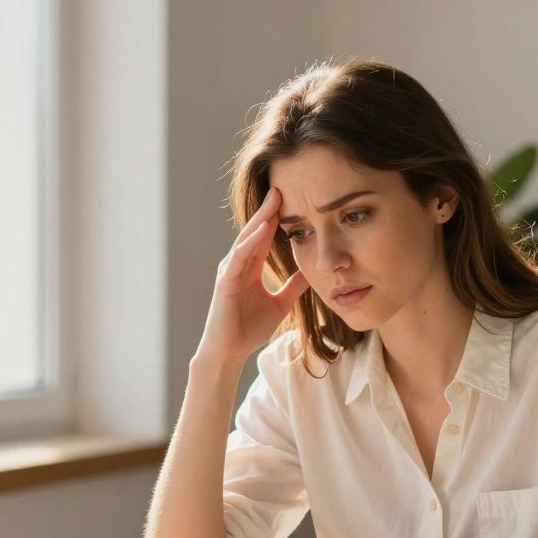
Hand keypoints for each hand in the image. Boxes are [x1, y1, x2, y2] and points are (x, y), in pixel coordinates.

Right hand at [196, 188, 308, 367]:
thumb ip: (293, 286)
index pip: (264, 236)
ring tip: (275, 199)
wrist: (229, 352)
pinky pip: (239, 256)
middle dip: (268, 209)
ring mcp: (229, 271)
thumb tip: (312, 272)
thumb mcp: (280, 304)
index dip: (277, 217)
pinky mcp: (225, 282)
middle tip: (283, 186)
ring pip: (246, 238)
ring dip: (260, 218)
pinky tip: (263, 228)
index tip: (293, 198)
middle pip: (255, 231)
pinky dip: (251, 241)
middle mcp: (238, 264)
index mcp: (250, 267)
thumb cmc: (248, 328)